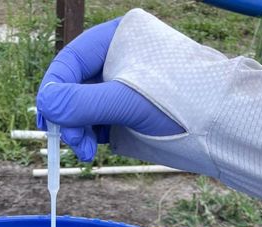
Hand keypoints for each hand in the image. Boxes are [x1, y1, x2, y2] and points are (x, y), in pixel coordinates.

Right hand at [36, 18, 183, 161]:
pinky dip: (90, 134)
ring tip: (88, 152)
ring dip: (78, 130)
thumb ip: (83, 103)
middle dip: (68, 119)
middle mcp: (114, 58)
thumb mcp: (127, 102)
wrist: (217, 127)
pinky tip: (96, 146)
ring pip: (81, 106)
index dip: (54, 93)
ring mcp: (118, 84)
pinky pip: (95, 119)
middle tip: (77, 147)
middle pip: (72, 87)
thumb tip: (45, 104)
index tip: (51, 123)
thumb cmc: (179, 104)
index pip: (69, 63)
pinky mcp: (124, 107)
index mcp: (115, 38)